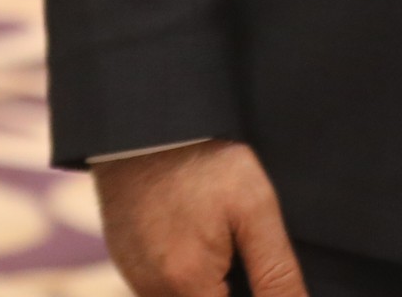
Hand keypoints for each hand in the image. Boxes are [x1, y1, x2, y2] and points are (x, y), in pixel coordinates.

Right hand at [94, 140, 304, 296]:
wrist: (144, 121)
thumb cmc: (202, 158)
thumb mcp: (254, 207)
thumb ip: (276, 273)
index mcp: (187, 283)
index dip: (251, 294)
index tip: (249, 262)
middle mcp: (152, 290)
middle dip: (228, 285)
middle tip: (233, 242)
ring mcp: (134, 276)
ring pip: (180, 296)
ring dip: (206, 281)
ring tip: (213, 232)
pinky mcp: (124, 260)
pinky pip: (161, 284)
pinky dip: (182, 270)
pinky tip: (192, 235)